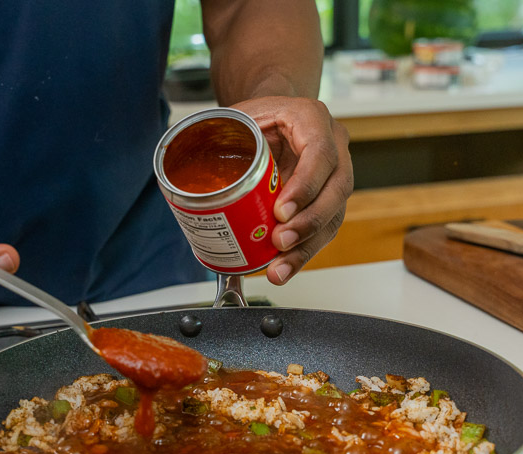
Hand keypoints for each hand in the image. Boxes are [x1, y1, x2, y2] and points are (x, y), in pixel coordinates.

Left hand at [231, 97, 352, 284]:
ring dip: (307, 246)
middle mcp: (333, 145)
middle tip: (279, 242)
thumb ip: (221, 137)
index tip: (281, 212)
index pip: (320, 154)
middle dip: (308, 223)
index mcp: (312, 118)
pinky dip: (303, 252)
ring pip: (333, 215)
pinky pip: (324, 230)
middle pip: (336, 189)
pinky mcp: (328, 200)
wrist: (272, 119)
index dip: (305, 186)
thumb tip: (187, 170)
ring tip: (280, 266)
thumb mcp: (239, 116)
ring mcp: (335, 174)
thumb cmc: (258, 117)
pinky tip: (284, 266)